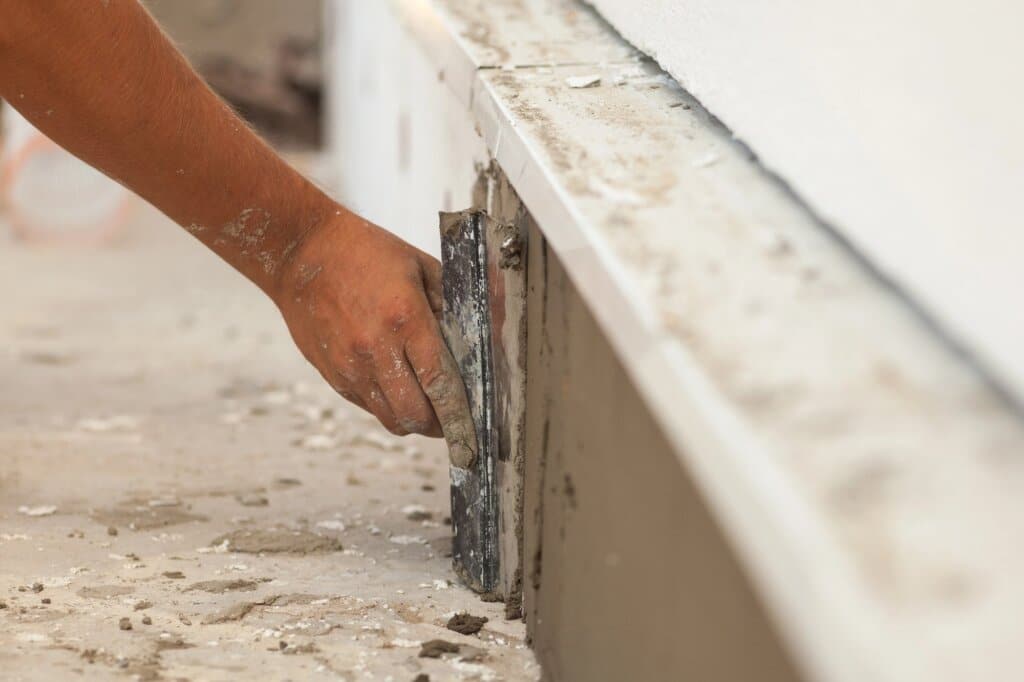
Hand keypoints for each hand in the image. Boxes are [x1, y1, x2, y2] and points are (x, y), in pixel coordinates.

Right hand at [274, 210, 475, 467]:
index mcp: (404, 318)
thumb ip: (455, 301)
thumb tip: (491, 328)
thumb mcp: (419, 265)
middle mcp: (375, 349)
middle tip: (452, 418)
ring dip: (413, 420)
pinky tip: (397, 387)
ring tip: (427, 407)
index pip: (440, 382)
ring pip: (390, 420)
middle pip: (415, 415)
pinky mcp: (332, 374)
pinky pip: (368, 407)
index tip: (473, 425)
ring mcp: (349, 366)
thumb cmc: (364, 253)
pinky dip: (387, 406)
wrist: (300, 253)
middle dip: (439, 425)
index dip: (460, 412)